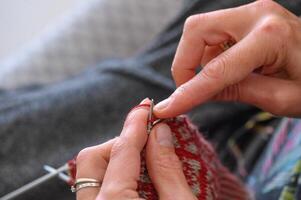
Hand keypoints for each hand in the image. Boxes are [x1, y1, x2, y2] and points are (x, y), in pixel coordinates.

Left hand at [75, 98, 195, 199]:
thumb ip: (167, 169)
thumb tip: (159, 133)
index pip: (122, 151)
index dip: (136, 124)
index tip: (145, 108)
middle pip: (93, 158)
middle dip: (120, 143)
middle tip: (146, 141)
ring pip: (91, 172)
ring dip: (116, 158)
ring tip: (145, 158)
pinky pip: (97, 187)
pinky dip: (115, 175)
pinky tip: (137, 175)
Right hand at [154, 0, 300, 117]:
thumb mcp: (280, 99)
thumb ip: (236, 92)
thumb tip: (198, 93)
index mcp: (270, 37)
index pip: (216, 70)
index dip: (188, 93)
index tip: (166, 108)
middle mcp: (257, 15)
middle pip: (196, 30)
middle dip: (184, 63)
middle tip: (191, 88)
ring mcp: (251, 12)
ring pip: (200, 31)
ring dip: (199, 60)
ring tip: (224, 79)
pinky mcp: (248, 16)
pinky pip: (213, 33)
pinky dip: (211, 55)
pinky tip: (231, 68)